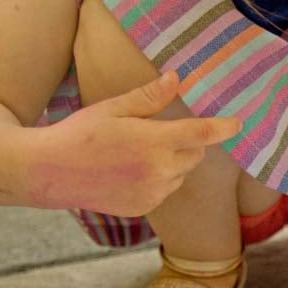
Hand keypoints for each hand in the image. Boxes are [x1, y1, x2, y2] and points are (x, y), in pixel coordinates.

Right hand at [26, 71, 241, 216]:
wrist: (50, 172)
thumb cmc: (80, 133)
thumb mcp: (113, 108)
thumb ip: (149, 98)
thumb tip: (176, 79)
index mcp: (152, 142)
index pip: (201, 134)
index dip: (223, 127)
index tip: (238, 123)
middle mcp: (159, 171)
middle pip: (195, 154)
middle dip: (188, 142)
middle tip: (158, 133)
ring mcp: (153, 193)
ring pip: (182, 174)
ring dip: (173, 162)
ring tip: (136, 154)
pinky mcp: (145, 208)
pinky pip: (166, 190)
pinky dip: (159, 180)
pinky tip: (129, 172)